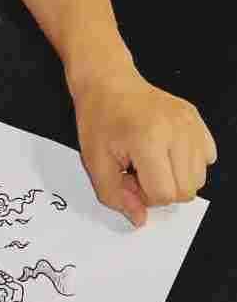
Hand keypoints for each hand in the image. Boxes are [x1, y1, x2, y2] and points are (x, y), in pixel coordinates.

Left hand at [71, 67, 216, 226]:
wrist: (108, 82)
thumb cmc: (98, 118)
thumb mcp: (94, 161)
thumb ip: (115, 196)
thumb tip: (140, 219)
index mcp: (148, 139)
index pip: (164, 194)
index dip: (143, 195)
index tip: (128, 177)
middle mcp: (177, 130)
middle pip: (186, 190)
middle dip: (161, 189)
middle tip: (138, 170)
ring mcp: (191, 123)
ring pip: (199, 178)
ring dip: (175, 177)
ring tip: (152, 160)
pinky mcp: (197, 119)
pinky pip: (207, 157)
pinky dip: (189, 162)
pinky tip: (166, 150)